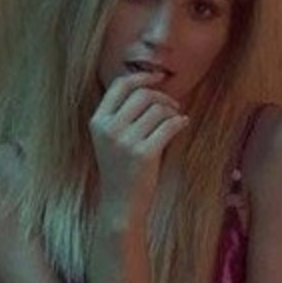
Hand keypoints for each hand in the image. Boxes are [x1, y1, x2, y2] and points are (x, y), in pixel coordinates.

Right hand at [89, 71, 188, 214]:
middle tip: (173, 106)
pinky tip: (183, 123)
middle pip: (142, 94)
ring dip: (172, 111)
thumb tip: (150, 86)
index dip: (142, 77)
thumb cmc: (120, 170)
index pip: (120, 85)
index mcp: (98, 122)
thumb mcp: (110, 140)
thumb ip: (121, 115)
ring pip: (157, 109)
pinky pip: (168, 126)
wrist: (120, 206)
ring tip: (176, 119)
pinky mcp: (144, 154)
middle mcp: (109, 129)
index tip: (158, 77)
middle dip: (162, 96)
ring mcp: (126, 142)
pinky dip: (179, 122)